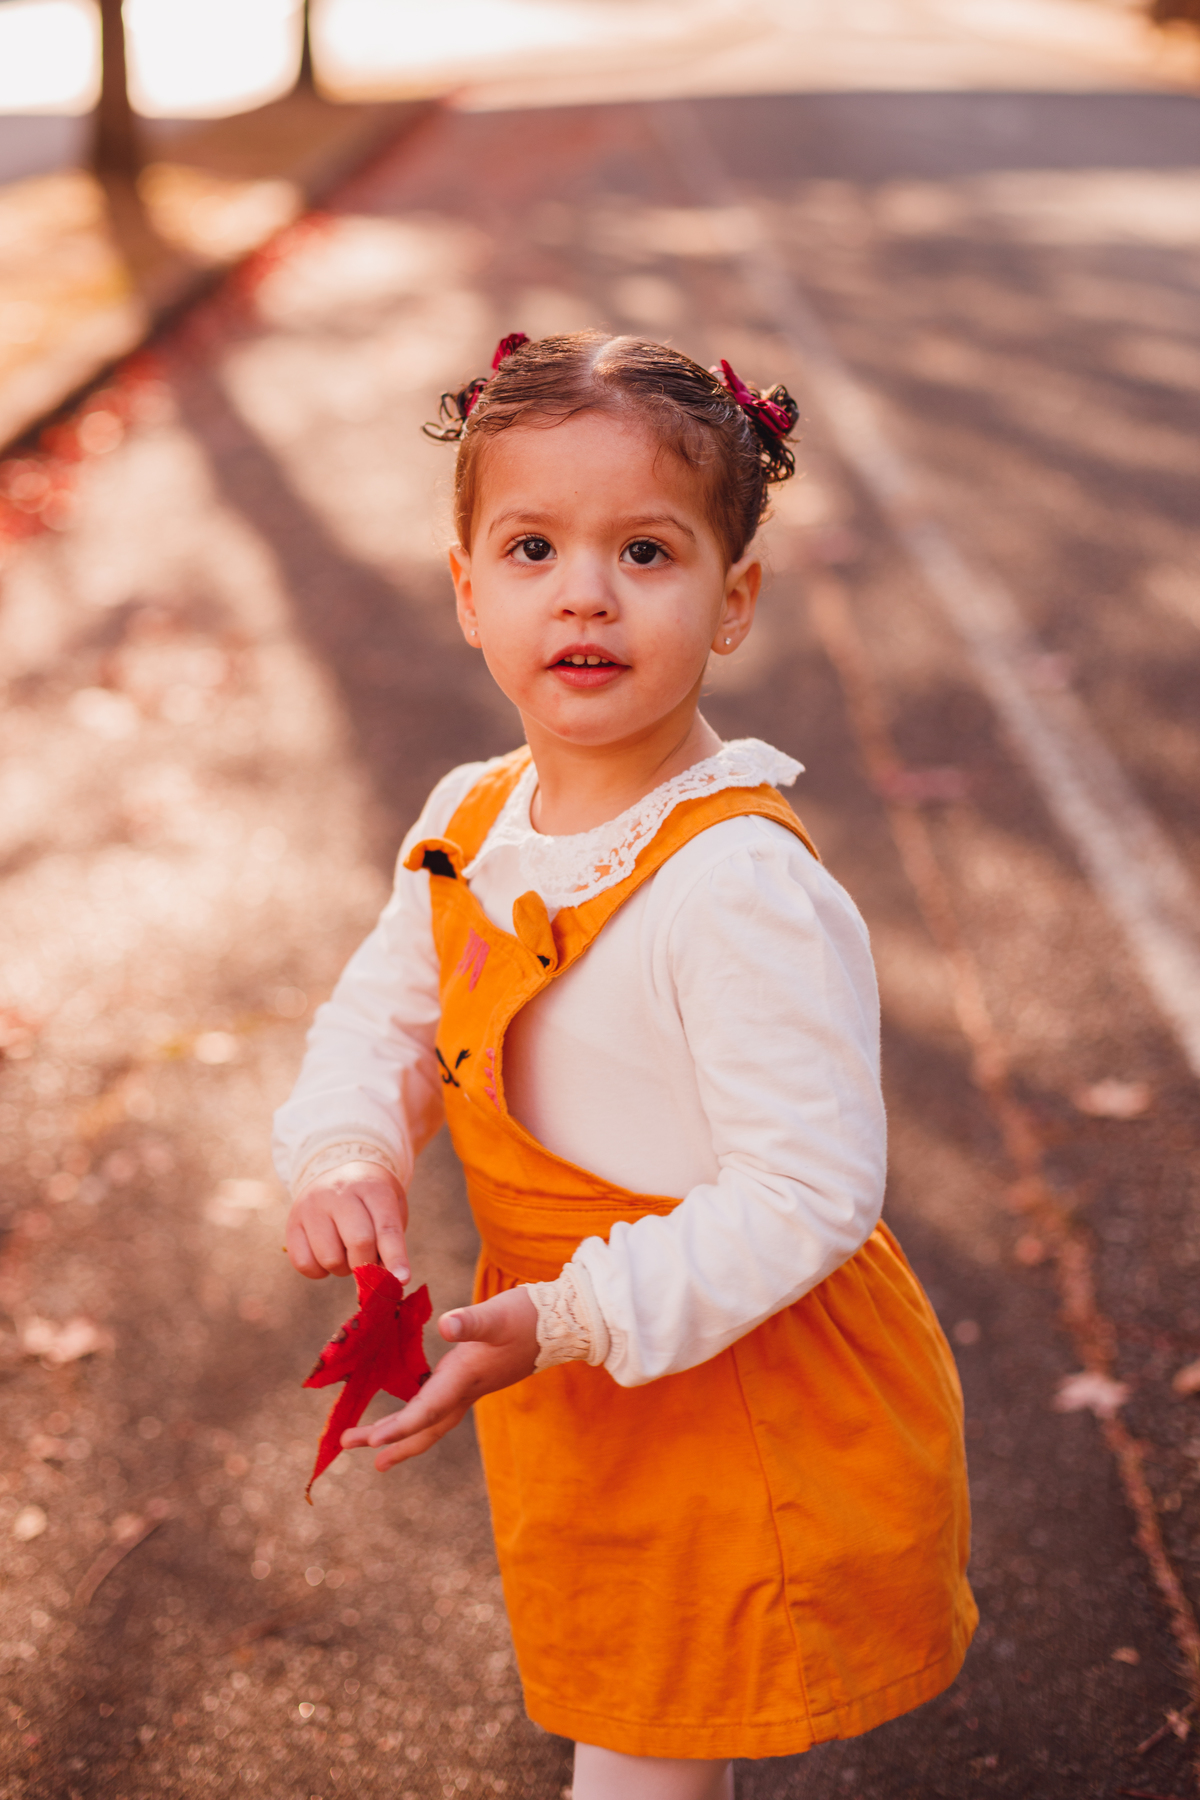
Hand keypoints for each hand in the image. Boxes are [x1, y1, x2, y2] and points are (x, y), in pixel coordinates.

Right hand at [285, 1161, 408, 1280]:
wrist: (336, 1171)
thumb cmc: (371, 1200)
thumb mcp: (390, 1209)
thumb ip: (391, 1242)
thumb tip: (387, 1279)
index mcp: (371, 1187)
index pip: (386, 1227)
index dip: (395, 1257)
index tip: (401, 1279)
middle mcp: (339, 1193)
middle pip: (359, 1242)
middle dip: (368, 1267)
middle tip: (370, 1268)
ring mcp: (312, 1206)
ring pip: (330, 1258)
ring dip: (343, 1269)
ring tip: (346, 1254)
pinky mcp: (292, 1223)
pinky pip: (304, 1263)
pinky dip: (319, 1271)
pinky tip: (325, 1256)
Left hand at [342, 1287, 538, 1470]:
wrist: (564, 1323)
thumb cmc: (528, 1317)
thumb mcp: (497, 1315)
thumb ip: (471, 1322)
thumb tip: (446, 1325)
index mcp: (465, 1377)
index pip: (426, 1411)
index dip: (398, 1427)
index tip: (370, 1441)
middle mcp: (466, 1390)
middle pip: (424, 1428)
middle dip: (389, 1442)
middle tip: (349, 1445)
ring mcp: (472, 1388)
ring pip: (432, 1423)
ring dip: (403, 1437)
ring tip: (375, 1452)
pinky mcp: (476, 1379)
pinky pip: (440, 1409)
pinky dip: (418, 1418)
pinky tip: (409, 1412)